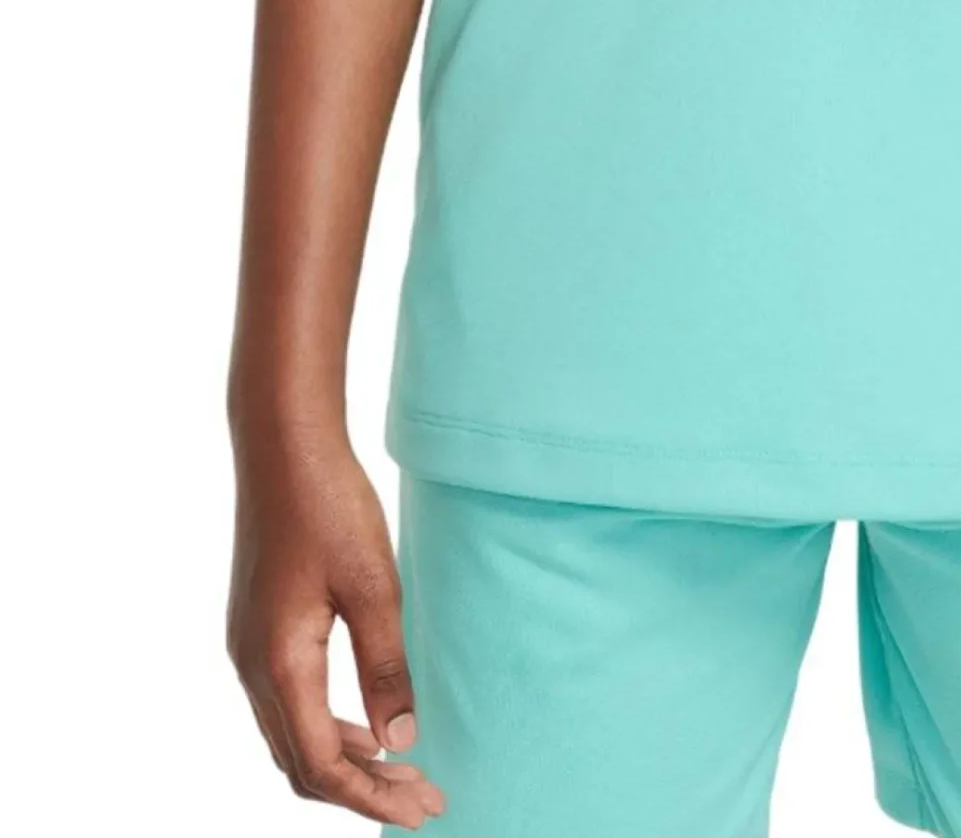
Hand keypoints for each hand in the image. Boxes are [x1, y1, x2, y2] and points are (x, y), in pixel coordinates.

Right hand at [226, 422, 444, 826]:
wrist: (282, 445)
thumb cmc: (329, 504)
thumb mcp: (372, 584)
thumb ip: (386, 664)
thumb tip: (401, 740)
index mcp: (280, 663)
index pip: (321, 765)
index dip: (372, 797)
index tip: (422, 808)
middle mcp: (253, 667)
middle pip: (302, 763)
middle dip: (362, 790)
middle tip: (424, 800)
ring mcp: (250, 648)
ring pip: (291, 736)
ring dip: (345, 762)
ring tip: (403, 771)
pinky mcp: (258, 628)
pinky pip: (288, 704)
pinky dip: (327, 727)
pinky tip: (366, 721)